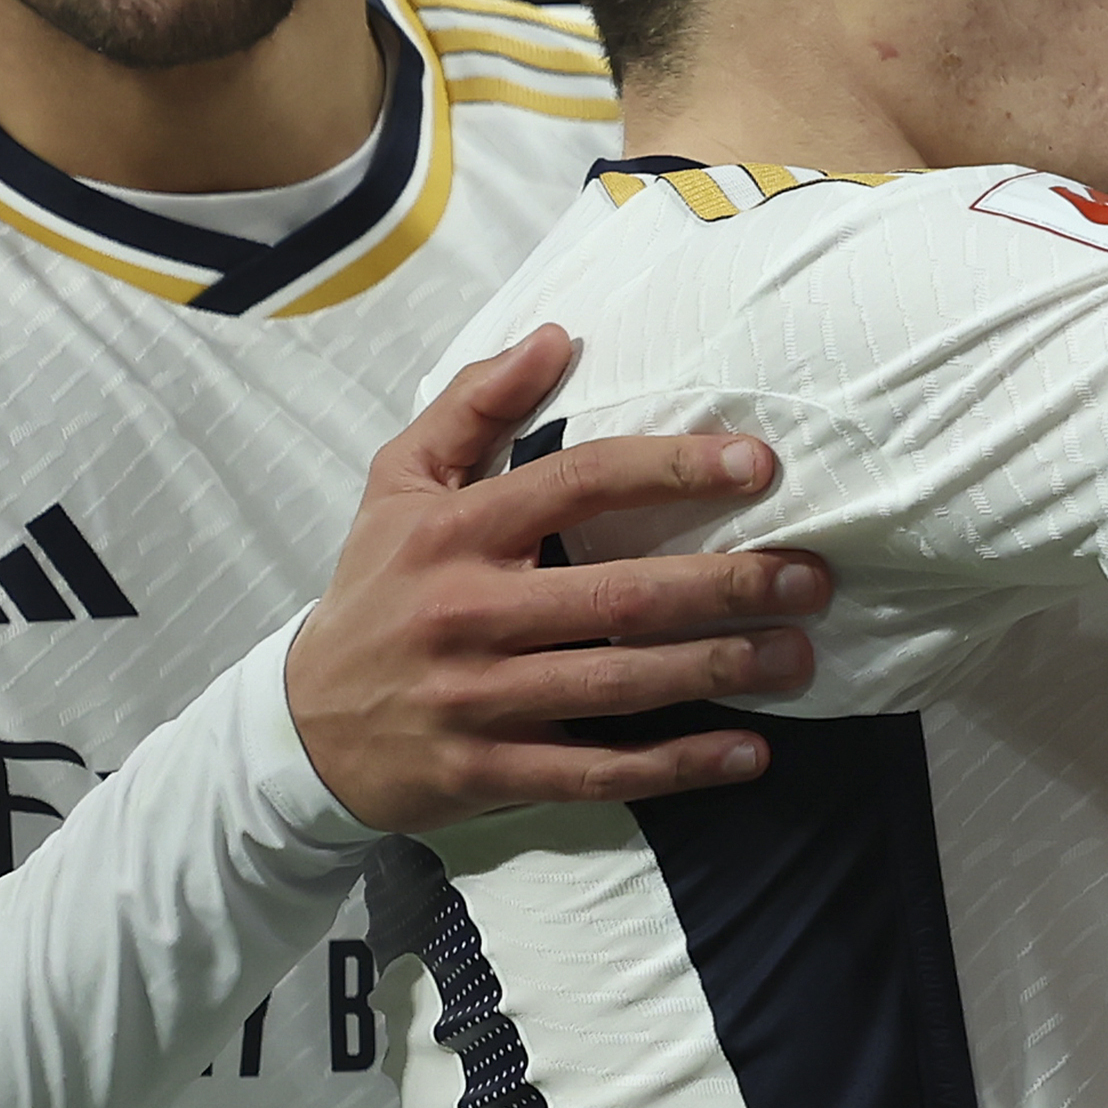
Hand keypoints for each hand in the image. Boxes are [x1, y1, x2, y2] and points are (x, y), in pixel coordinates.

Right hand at [287, 328, 830, 832]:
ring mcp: (476, 699)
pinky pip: (595, 771)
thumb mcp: (399, 485)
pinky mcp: (486, 771)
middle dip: (723, 586)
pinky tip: (749, 753)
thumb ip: (473, 404)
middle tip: (808, 576)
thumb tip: (556, 336)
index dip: (672, 470)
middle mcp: (466, 613)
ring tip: (797, 653)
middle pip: (616, 595)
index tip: (759, 465)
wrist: (298, 727)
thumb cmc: (377, 590)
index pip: (578, 483)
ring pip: (616, 683)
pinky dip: (676, 767)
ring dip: (717, 670)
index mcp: (454, 532)